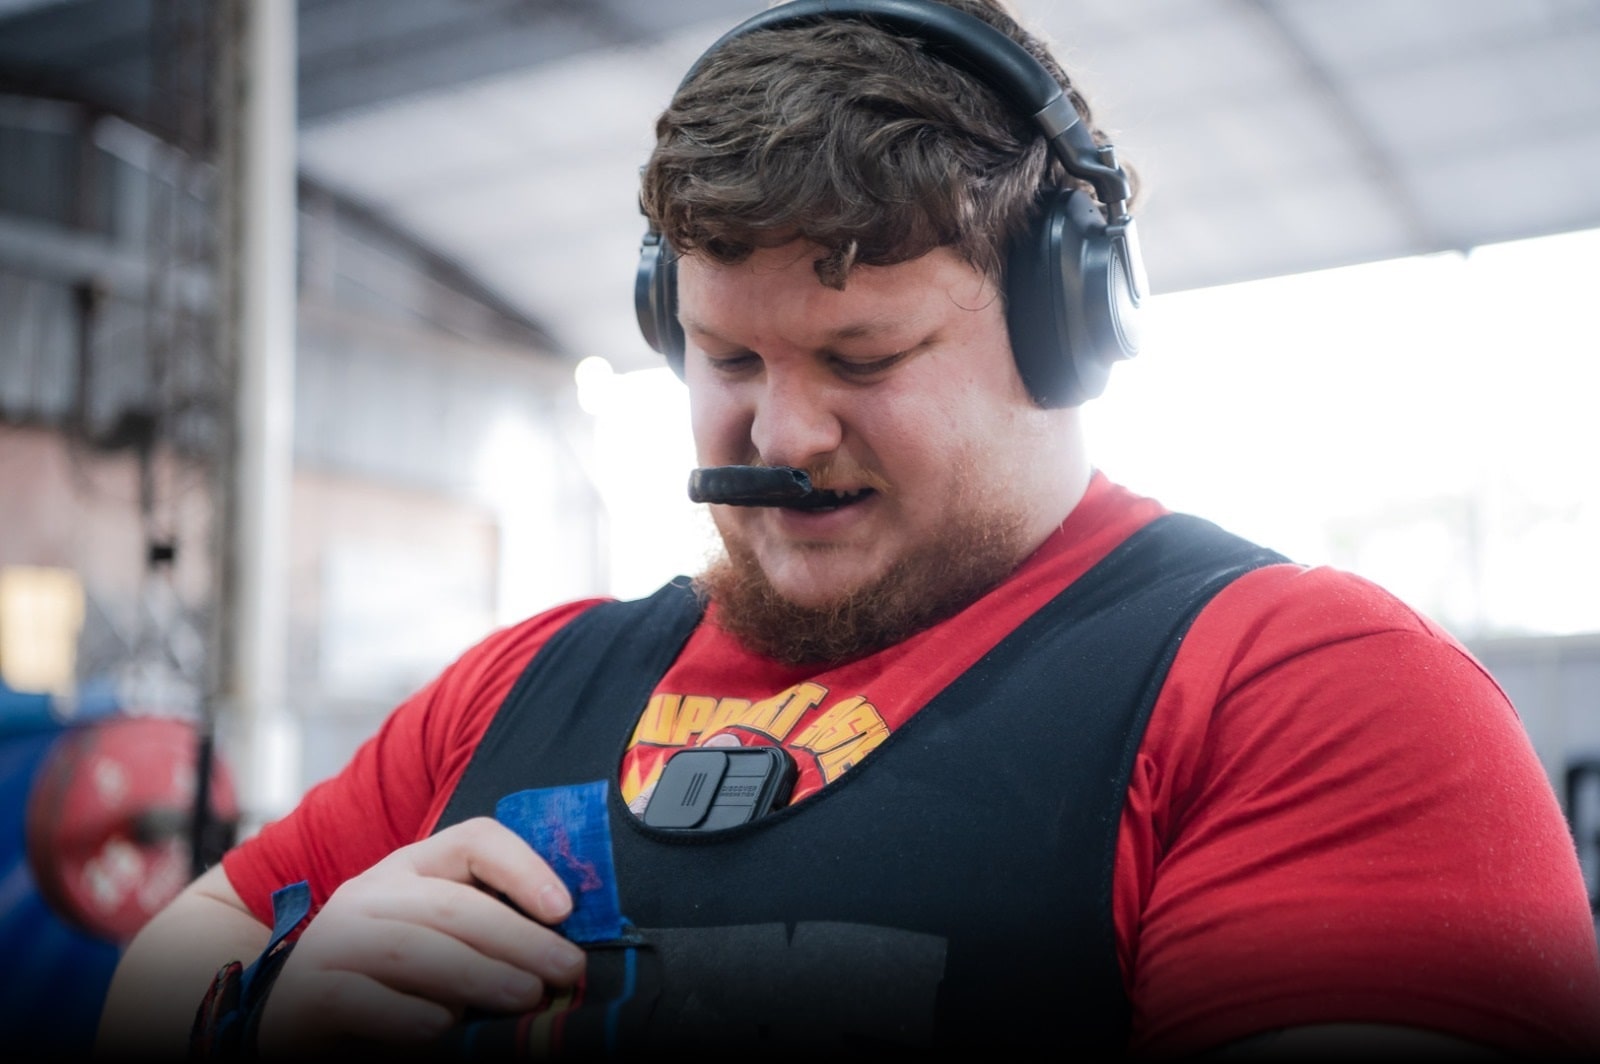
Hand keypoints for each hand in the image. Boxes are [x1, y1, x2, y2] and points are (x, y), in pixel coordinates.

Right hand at [255, 817, 587, 1054]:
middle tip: (565, 969)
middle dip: (518, 937)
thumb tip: (558, 953)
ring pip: (414, 949)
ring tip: (527, 998)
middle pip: (453, 904)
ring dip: (478, 974)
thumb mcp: (438, 940)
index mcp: (412, 869)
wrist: (294, 1014)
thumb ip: (485, 935)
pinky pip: (361, 998)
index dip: (524, 868)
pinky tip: (443, 1029)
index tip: (564, 909)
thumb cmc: (388, 978)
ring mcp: (336, 941)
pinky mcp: (311, 993)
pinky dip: (408, 1015)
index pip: (474, 841)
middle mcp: (372, 894)